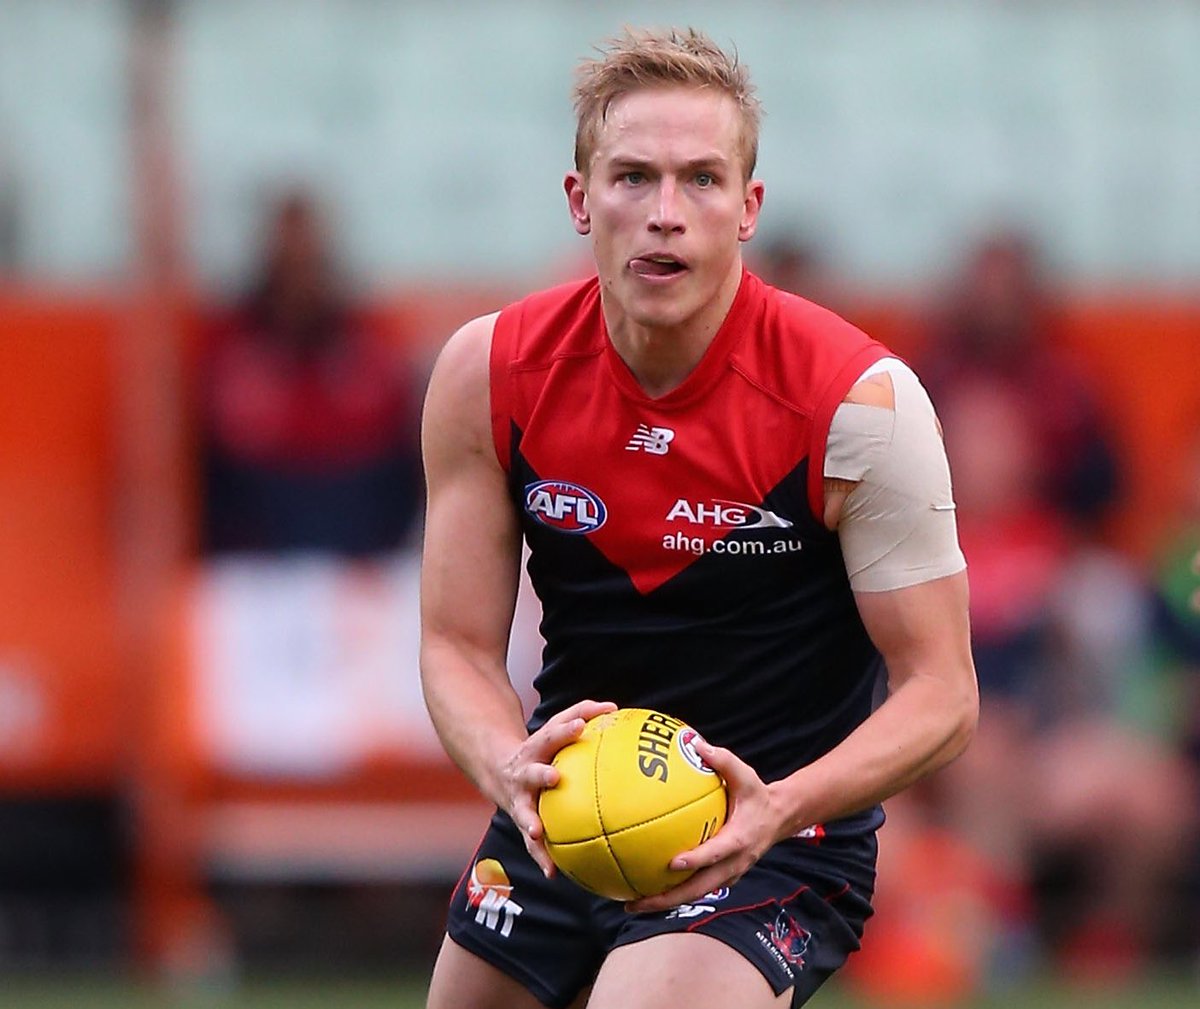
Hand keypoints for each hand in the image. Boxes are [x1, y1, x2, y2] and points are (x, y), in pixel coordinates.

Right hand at [498, 698, 617, 877]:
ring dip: (530, 821)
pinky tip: (553, 873)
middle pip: (532, 772)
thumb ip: (582, 714)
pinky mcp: (521, 819)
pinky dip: (541, 857)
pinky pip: (531, 843)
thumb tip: (615, 708)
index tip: (580, 725)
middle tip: (554, 777)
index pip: (552, 734)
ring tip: (537, 832)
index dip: (565, 729)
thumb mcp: (555, 728)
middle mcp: (525, 772)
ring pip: (524, 811)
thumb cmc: (542, 745)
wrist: (500, 769)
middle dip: (541, 774)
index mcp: (537, 747)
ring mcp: (520, 797)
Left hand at [626, 737, 787, 912]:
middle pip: (697, 889)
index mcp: (738, 840)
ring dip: (665, 903)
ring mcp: (727, 874)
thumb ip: (722, 760)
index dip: (695, 860)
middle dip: (667, 899)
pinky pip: (696, 889)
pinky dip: (673, 894)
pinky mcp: (722, 877)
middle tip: (636, 903)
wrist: (779, 819)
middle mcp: (732, 864)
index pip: (715, 853)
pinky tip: (647, 889)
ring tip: (633, 905)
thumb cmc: (757, 795)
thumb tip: (694, 742)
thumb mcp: (746, 774)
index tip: (671, 863)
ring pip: (694, 894)